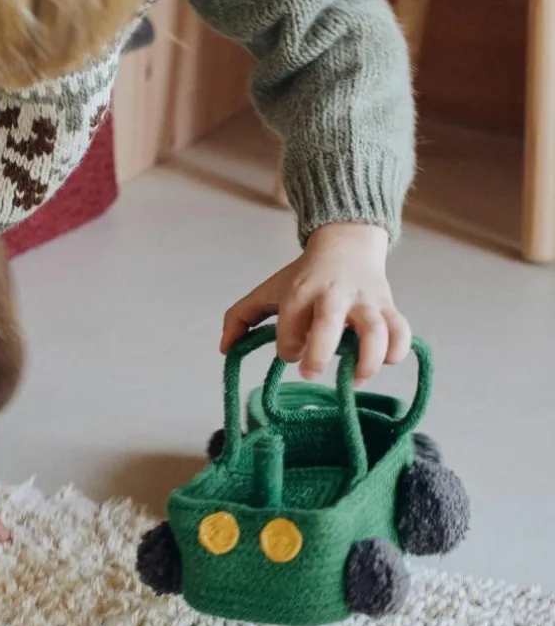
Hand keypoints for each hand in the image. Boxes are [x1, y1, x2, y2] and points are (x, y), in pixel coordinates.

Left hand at [220, 223, 410, 382]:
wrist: (346, 245)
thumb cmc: (302, 277)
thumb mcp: (267, 290)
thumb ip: (240, 317)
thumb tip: (224, 348)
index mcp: (300, 291)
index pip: (290, 324)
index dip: (287, 348)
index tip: (290, 353)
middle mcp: (333, 294)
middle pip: (329, 323)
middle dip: (319, 353)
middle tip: (311, 372)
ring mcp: (365, 301)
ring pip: (375, 330)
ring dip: (367, 360)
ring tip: (354, 379)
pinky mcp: (389, 306)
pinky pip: (401, 331)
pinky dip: (397, 351)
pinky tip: (384, 361)